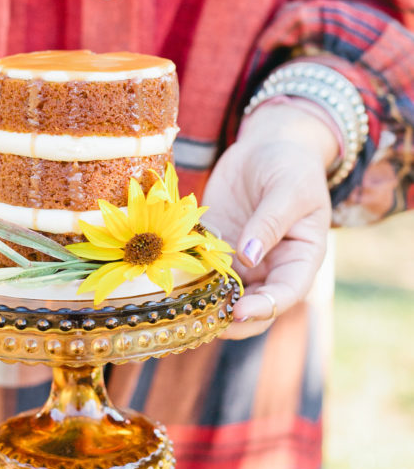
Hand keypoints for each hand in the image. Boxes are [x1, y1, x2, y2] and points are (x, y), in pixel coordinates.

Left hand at [203, 102, 336, 338]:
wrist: (270, 146)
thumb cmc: (291, 166)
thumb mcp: (289, 189)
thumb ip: (271, 222)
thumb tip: (249, 257)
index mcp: (301, 259)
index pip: (287, 294)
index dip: (264, 308)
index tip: (239, 312)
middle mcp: (272, 268)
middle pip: (255, 306)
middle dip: (232, 319)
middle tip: (204, 321)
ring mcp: (243, 262)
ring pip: (226, 295)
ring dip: (206, 304)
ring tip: (182, 310)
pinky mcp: (217, 249)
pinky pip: (203, 271)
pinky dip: (189, 281)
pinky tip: (168, 284)